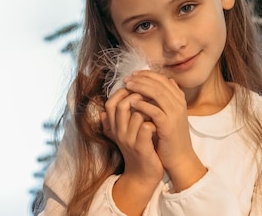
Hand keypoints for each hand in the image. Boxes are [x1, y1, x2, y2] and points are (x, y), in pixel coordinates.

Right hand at [102, 87, 162, 213]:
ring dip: (148, 108)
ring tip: (156, 107)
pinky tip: (158, 122)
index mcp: (115, 127)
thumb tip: (103, 112)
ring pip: (136, 115)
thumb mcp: (125, 134)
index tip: (135, 87)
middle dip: (136, 96)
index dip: (122, 92)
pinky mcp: (142, 148)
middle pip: (121, 106)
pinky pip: (146, 128)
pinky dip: (153, 122)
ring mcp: (130, 141)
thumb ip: (118, 121)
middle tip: (148, 94)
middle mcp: (120, 133)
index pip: (110, 103)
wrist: (143, 175)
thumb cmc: (137, 149)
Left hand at [124, 70, 206, 191]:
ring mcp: (175, 114)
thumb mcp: (170, 114)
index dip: (147, 75)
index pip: (162, 79)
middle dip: (141, 79)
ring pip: (157, 94)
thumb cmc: (170, 135)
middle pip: (159, 83)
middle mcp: (179, 103)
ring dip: (140, 88)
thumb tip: (161, 81)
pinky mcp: (169, 125)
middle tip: (127, 79)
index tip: (134, 74)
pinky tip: (132, 102)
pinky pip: (154, 110)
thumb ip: (166, 98)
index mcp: (179, 99)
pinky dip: (143, 104)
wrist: (179, 158)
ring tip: (127, 86)